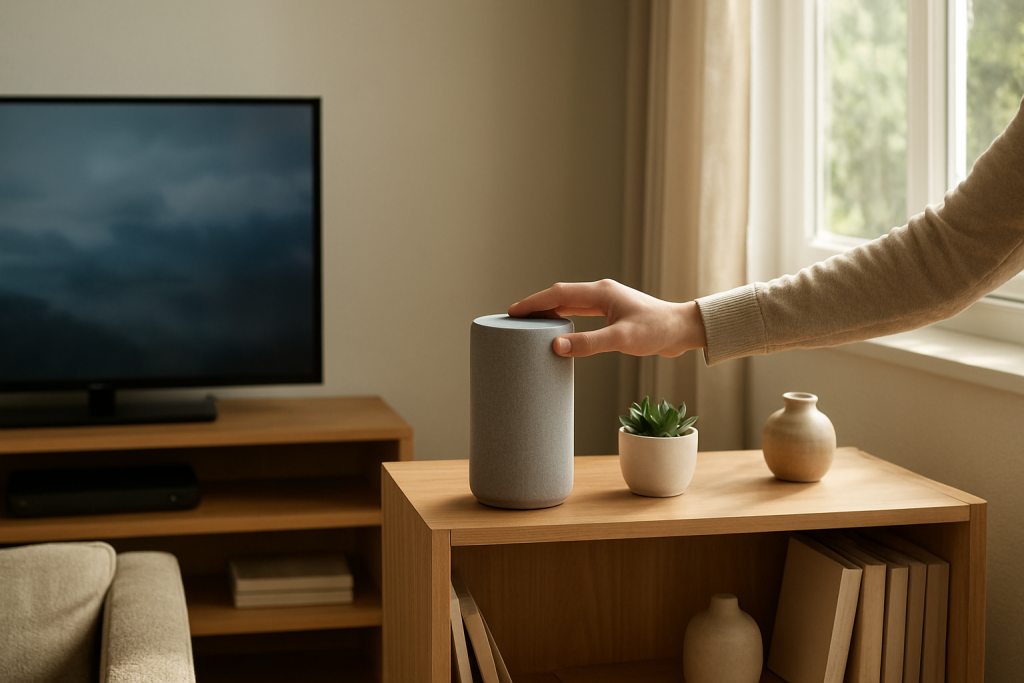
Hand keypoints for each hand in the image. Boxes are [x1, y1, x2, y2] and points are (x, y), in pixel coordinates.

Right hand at [507, 279, 706, 357]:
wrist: (683, 330)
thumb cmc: (657, 331)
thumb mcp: (621, 339)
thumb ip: (589, 343)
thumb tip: (556, 346)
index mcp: (600, 293)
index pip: (558, 294)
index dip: (533, 303)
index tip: (512, 311)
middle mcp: (601, 293)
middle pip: (560, 296)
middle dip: (537, 306)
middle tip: (515, 319)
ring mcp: (607, 302)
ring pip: (570, 303)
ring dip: (550, 312)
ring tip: (531, 324)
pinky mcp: (612, 313)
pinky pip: (580, 312)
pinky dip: (564, 318)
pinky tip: (559, 330)